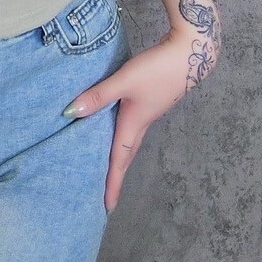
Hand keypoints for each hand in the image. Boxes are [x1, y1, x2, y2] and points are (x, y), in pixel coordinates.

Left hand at [63, 28, 215, 212]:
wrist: (190, 54)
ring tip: (107, 169)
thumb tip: (70, 113)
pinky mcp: (150, 100)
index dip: (112, 183)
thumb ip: (99, 95)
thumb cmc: (157, 69)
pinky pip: (132, 127)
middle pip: (125, 156)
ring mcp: (148, 112)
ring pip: (129, 142)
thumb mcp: (124, 81)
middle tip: (105, 196)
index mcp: (134, 124)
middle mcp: (142, 123)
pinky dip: (121, 136)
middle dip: (115, 176)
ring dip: (118, 158)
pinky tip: (114, 129)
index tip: (106, 207)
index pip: (119, 161)